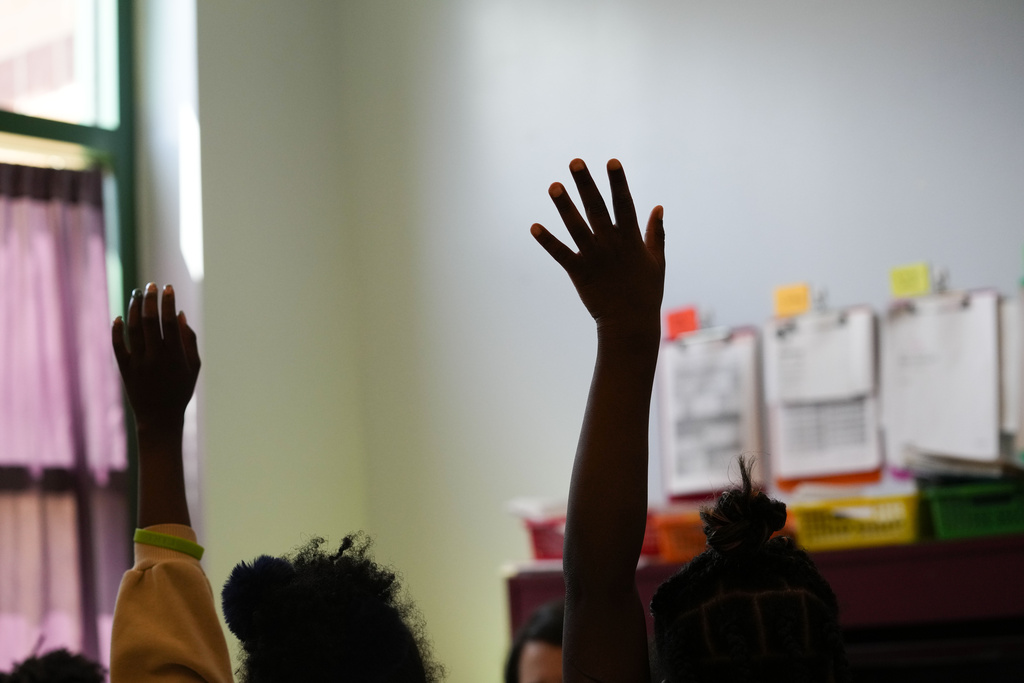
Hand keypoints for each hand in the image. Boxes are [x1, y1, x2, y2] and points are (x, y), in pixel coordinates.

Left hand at [112, 283, 199, 433]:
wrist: (159, 419)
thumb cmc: (180, 390)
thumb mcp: (193, 367)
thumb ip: (189, 340)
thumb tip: (179, 314)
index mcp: (175, 356)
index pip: (170, 322)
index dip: (168, 302)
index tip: (168, 287)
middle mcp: (155, 357)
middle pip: (149, 321)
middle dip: (150, 299)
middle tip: (151, 285)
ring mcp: (138, 363)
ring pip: (132, 329)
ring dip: (134, 309)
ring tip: (137, 295)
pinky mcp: (125, 369)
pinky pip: (118, 345)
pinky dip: (117, 329)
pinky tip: (119, 316)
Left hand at [531, 158, 664, 337]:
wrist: (630, 324)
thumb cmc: (646, 292)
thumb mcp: (657, 261)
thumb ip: (656, 233)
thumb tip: (659, 207)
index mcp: (631, 239)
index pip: (624, 204)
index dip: (618, 182)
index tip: (612, 161)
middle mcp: (612, 244)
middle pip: (597, 208)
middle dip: (586, 184)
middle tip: (575, 162)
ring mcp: (594, 258)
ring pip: (576, 227)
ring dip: (564, 206)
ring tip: (553, 185)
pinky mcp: (579, 272)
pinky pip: (561, 254)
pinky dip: (548, 241)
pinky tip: (534, 227)